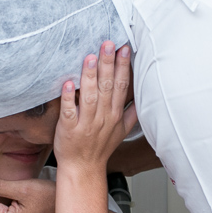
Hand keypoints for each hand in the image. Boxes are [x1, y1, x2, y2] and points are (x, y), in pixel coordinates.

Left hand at [53, 41, 136, 173]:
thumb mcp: (121, 131)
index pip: (122, 86)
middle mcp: (103, 117)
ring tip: (89, 57)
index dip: (123, 66)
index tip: (123, 48)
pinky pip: (69, 111)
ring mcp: (86, 123)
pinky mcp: (69, 129)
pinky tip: (68, 83)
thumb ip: (132, 113)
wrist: (83, 169)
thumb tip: (143, 98)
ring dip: (90, 77)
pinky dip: (69, 98)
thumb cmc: (100, 148)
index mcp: (115, 115)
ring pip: (90, 97)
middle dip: (108, 64)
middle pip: (108, 87)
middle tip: (107, 43)